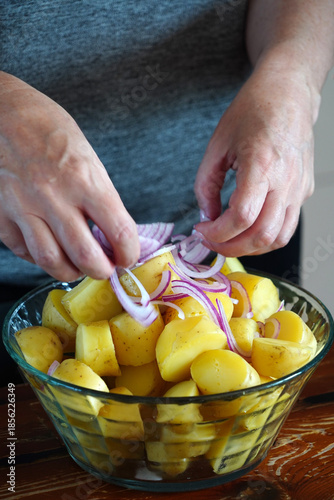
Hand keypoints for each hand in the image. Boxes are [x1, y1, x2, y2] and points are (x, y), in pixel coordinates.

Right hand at [0, 72, 139, 280]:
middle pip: (85, 256)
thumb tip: (113, 232)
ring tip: (78, 268)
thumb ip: (100, 196)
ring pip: (51, 261)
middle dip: (102, 271)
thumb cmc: (48, 129)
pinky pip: (23, 250)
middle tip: (105, 269)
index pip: (118, 231)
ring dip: (70, 272)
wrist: (1, 111)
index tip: (128, 257)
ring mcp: (24, 207)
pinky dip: (39, 258)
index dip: (129, 253)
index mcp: (84, 179)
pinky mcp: (1, 214)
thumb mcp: (87, 157)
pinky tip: (49, 250)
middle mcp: (54, 197)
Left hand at [194, 64, 316, 256]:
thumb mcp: (216, 145)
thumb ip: (206, 185)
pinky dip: (265, 236)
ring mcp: (299, 188)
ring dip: (250, 247)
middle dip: (230, 248)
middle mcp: (285, 181)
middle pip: (261, 235)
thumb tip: (206, 216)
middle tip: (211, 242)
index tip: (201, 229)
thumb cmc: (254, 111)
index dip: (217, 233)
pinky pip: (287, 226)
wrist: (288, 94)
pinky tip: (247, 228)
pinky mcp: (304, 191)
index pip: (241, 217)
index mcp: (261, 164)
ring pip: (279, 238)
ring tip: (228, 240)